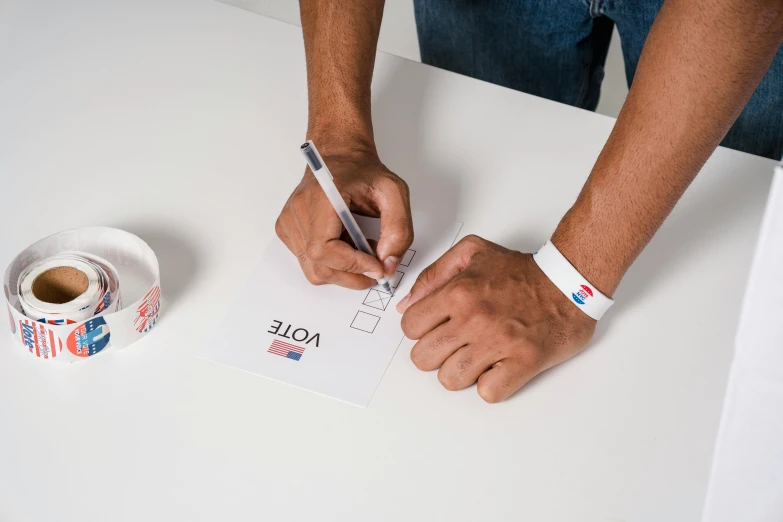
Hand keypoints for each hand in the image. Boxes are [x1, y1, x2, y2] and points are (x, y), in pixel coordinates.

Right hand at [276, 148, 412, 288]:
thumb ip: (398, 229)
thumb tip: (387, 264)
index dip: (352, 265)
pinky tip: (344, 243)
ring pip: (314, 270)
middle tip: (376, 264)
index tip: (376, 267)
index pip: (324, 249)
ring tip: (360, 248)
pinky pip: (308, 262)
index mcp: (321, 198)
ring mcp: (289, 222)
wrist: (339, 156)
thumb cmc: (362, 171)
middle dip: (353, 275)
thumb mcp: (394, 192)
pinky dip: (331, 262)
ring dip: (343, 269)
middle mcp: (298, 211)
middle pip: (319, 268)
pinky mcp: (287, 230)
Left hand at [398, 235, 595, 402]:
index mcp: (458, 293)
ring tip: (478, 357)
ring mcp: (498, 343)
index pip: (410, 327)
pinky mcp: (523, 363)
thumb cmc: (522, 271)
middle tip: (456, 345)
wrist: (570, 281)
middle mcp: (474, 319)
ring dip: (461, 372)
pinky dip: (491, 385)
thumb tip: (407, 305)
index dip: (420, 331)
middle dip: (435, 354)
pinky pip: (488, 392)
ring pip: (450, 379)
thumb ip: (434, 275)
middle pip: (423, 358)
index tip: (437, 328)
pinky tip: (499, 367)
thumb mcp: (473, 252)